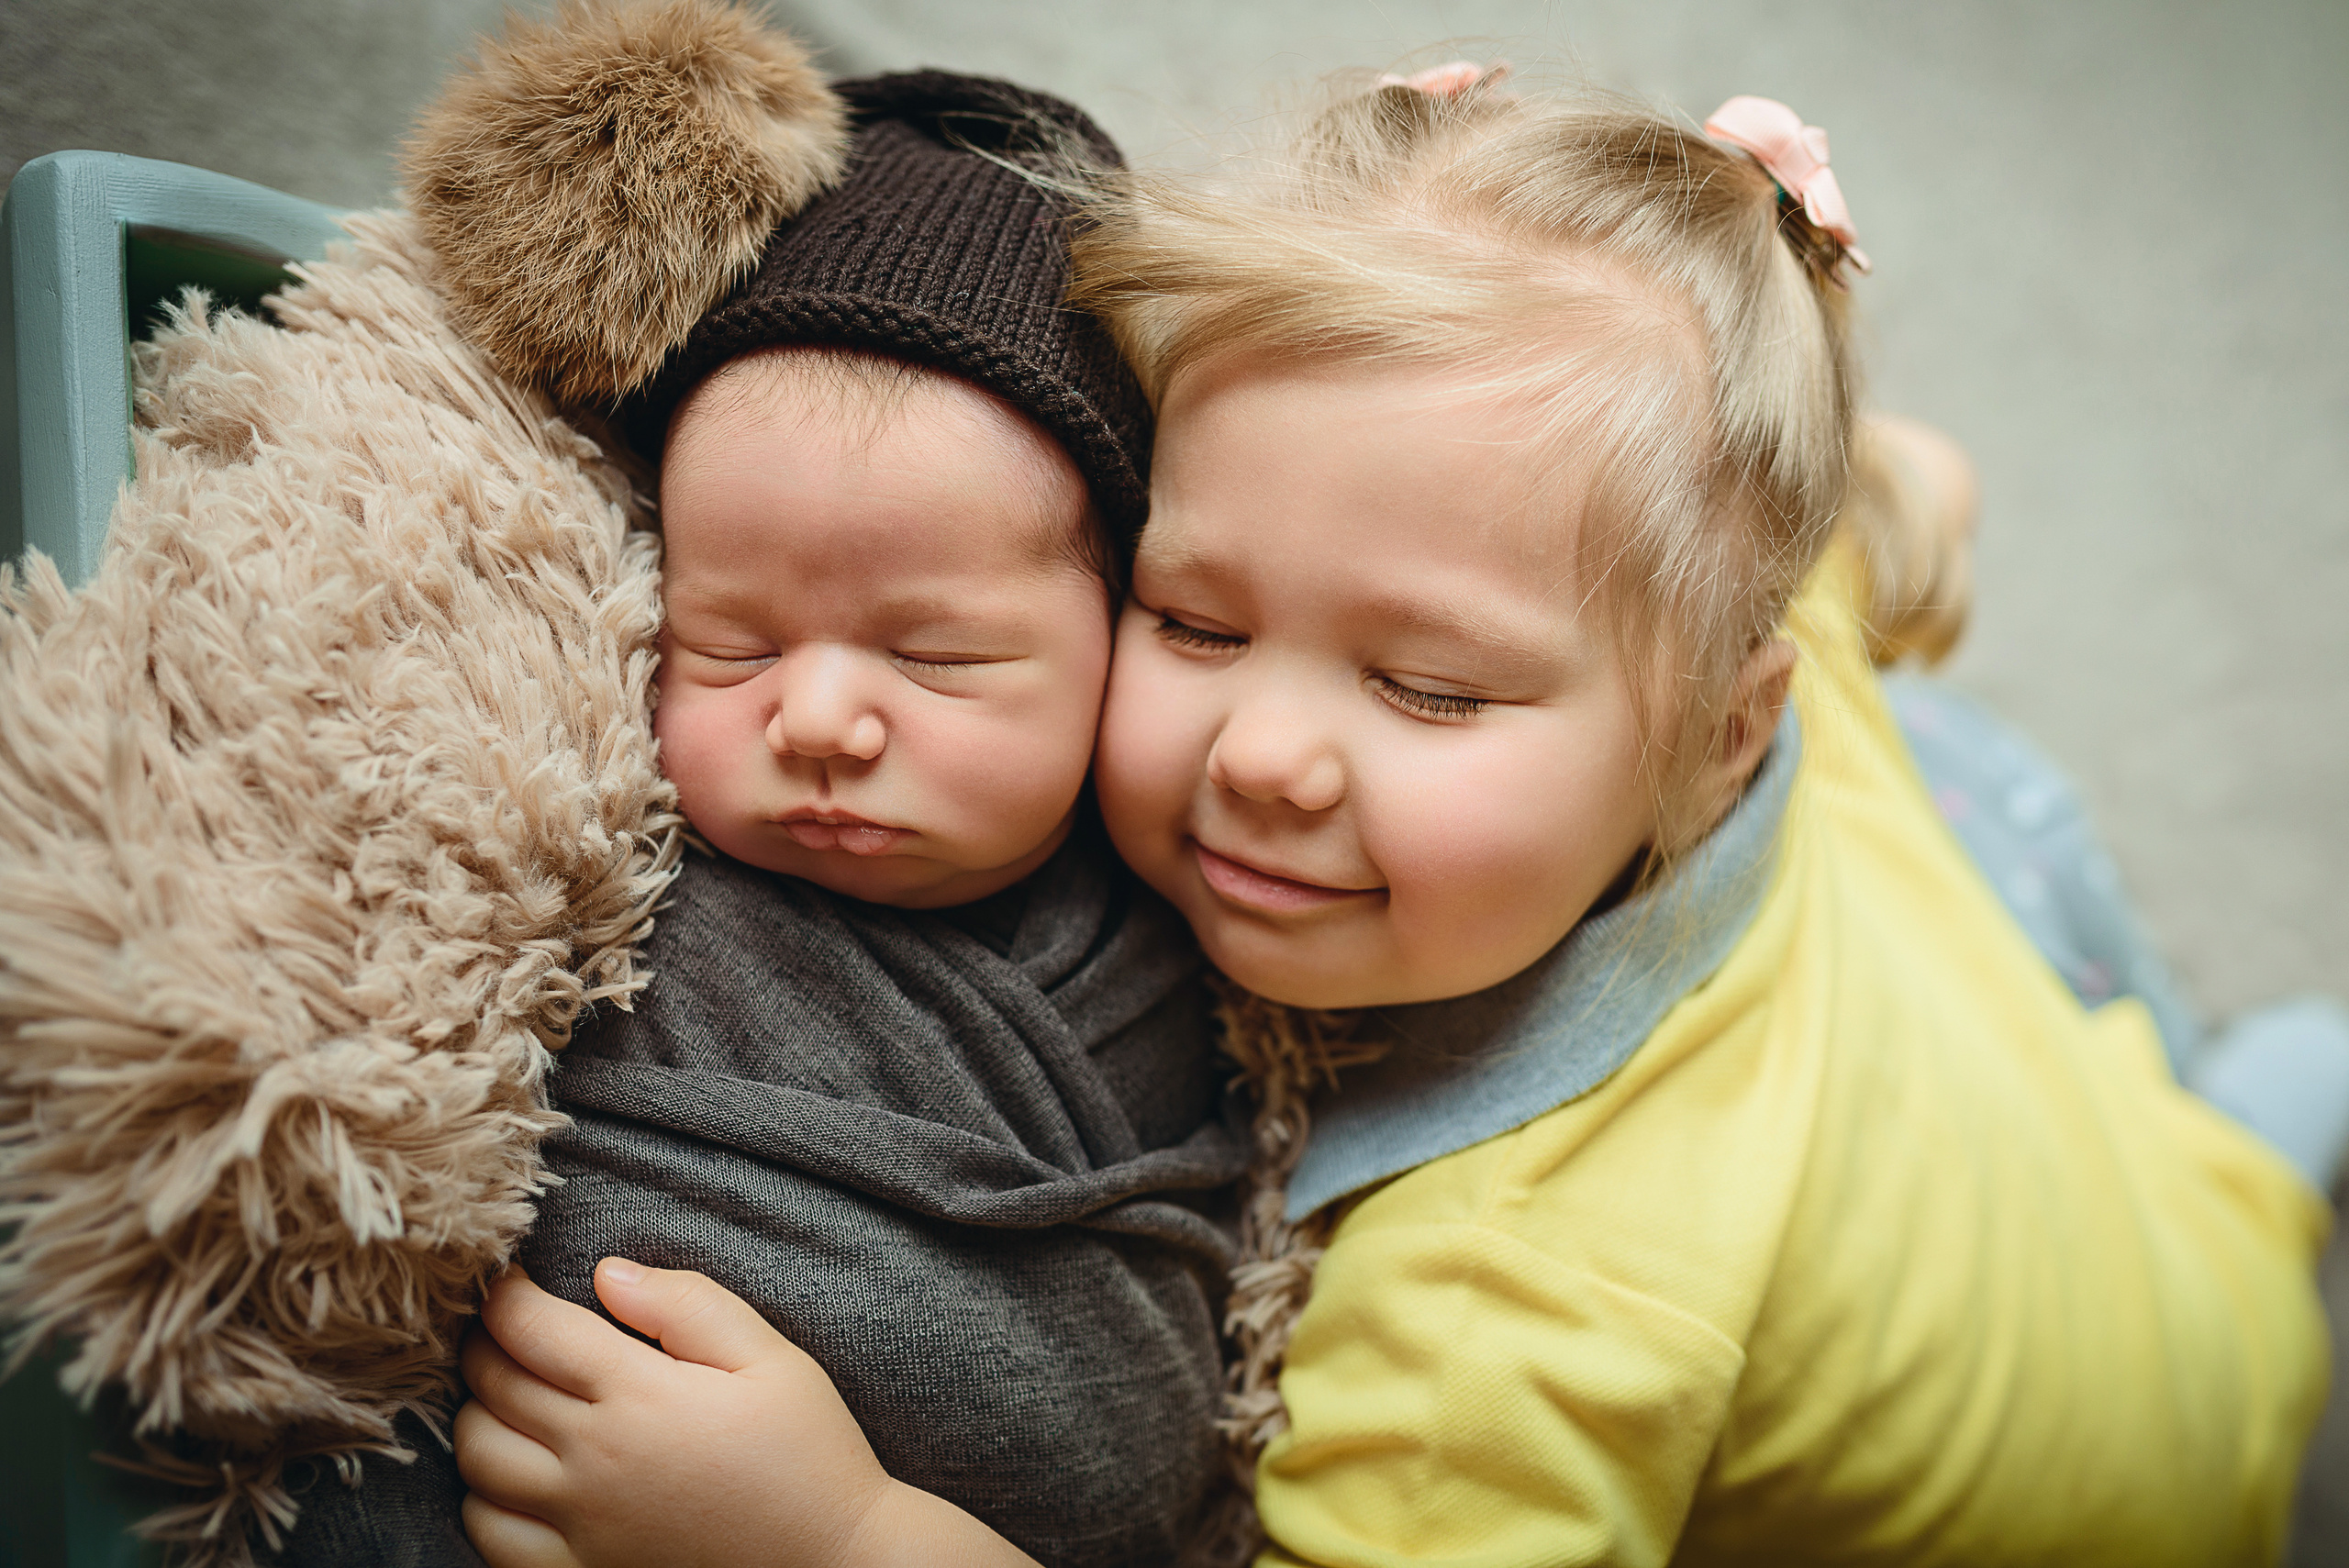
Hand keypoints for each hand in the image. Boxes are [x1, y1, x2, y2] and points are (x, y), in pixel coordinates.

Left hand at [455, 1259, 1037, 1567]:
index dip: (504, 1296)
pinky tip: (515, 1475)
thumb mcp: (771, 1358)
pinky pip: (489, 1533)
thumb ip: (688, 1305)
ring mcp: (579, 1525)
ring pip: (477, 1460)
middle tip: (504, 1329)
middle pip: (492, 1388)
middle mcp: (594, 1461)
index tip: (507, 1281)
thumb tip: (608, 1273)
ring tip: (506, 1396)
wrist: (830, 1562)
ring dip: (478, 1417)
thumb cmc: (808, 1453)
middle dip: (484, 1345)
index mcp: (640, 1396)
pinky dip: (482, 1496)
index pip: (530, 1330)